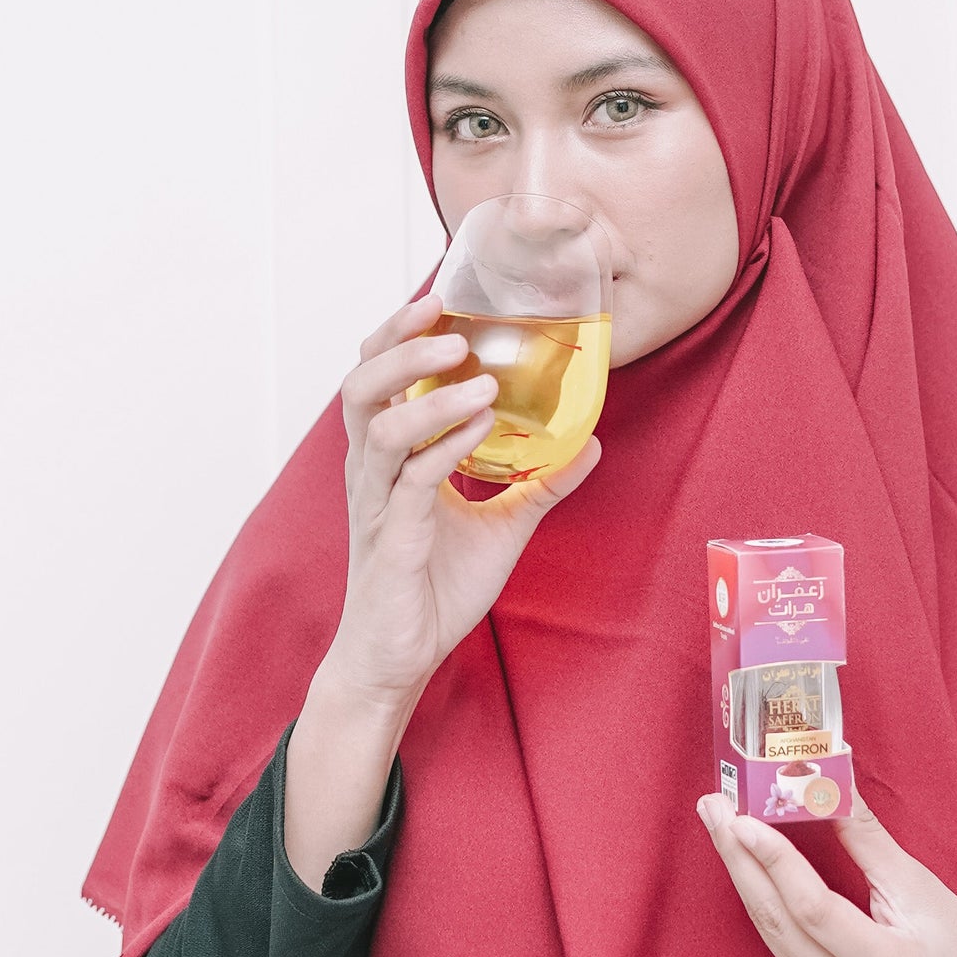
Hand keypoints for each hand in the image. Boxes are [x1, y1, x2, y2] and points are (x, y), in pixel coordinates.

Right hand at [284, 290, 598, 890]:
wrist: (401, 660)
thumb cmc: (433, 592)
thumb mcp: (503, 527)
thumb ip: (540, 481)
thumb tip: (592, 442)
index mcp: (390, 460)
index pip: (381, 377)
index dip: (401, 333)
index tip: (441, 295)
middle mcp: (373, 472)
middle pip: (364, 384)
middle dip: (400, 342)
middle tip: (446, 313)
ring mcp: (378, 505)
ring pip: (380, 425)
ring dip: (426, 389)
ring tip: (473, 369)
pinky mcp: (392, 542)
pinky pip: (410, 481)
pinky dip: (442, 446)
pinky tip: (475, 426)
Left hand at [695, 790, 956, 956]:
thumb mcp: (924, 891)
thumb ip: (869, 842)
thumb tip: (830, 784)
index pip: (813, 909)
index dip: (775, 860)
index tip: (742, 816)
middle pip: (778, 921)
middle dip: (739, 858)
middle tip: (713, 807)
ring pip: (772, 935)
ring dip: (743, 877)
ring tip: (721, 826)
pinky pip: (782, 950)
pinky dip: (763, 904)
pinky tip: (748, 868)